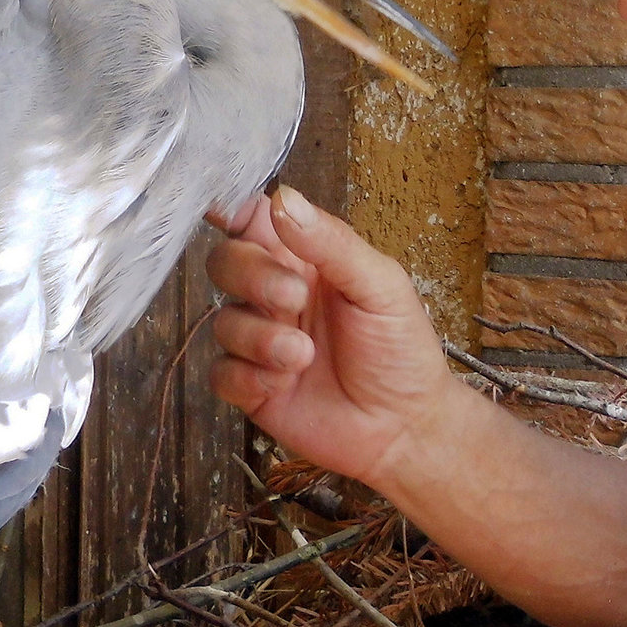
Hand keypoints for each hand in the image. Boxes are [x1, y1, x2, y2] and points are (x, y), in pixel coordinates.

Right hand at [205, 186, 459, 485]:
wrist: (406, 427)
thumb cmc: (401, 350)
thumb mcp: (380, 285)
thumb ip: (332, 243)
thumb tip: (284, 199)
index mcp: (307, 260)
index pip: (255, 221)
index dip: (235, 211)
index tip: (230, 214)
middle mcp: (276, 295)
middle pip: (226, 263)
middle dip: (251, 276)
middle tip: (293, 298)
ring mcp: (261, 340)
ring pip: (223, 320)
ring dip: (259, 336)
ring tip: (303, 355)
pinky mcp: (251, 387)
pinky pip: (221, 372)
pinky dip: (248, 376)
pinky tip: (282, 383)